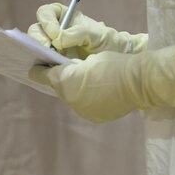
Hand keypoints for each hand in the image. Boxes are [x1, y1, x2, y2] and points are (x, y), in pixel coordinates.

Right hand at [27, 3, 147, 58]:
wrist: (115, 59)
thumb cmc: (107, 42)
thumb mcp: (96, 35)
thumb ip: (77, 34)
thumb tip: (57, 40)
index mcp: (65, 18)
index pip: (46, 13)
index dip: (47, 21)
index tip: (55, 34)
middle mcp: (55, 31)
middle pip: (36, 30)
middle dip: (39, 39)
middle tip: (47, 50)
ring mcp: (52, 48)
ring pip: (35, 46)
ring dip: (38, 53)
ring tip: (49, 60)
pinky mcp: (52, 63)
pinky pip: (40, 62)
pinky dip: (41, 65)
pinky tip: (48, 69)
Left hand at [29, 45, 174, 122]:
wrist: (140, 82)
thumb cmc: (115, 63)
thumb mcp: (92, 59)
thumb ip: (75, 66)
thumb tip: (71, 74)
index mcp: (67, 81)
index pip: (47, 77)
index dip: (40, 72)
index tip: (33, 70)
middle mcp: (71, 99)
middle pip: (60, 89)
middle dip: (61, 81)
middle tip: (63, 72)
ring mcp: (83, 110)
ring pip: (73, 98)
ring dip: (75, 91)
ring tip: (84, 82)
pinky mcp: (95, 116)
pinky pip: (86, 106)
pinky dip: (87, 99)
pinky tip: (97, 92)